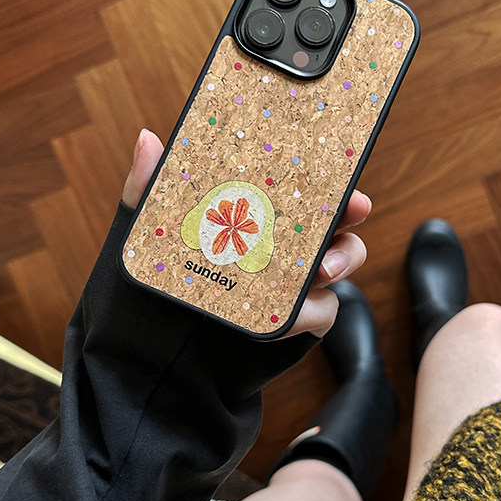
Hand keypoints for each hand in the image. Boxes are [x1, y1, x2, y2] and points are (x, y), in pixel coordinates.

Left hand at [123, 129, 371, 338]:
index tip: (342, 172)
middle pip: (333, 223)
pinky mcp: (294, 324)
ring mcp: (290, 287)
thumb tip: (147, 140)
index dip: (329, 178)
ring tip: (321, 268)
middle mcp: (281, 249)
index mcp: (256, 219)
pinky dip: (311, 312)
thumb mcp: (151, 237)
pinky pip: (320, 313)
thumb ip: (150, 190)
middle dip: (351, 214)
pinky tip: (290, 315)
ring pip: (337, 266)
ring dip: (341, 261)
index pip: (299, 189)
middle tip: (353, 209)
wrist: (156, 360)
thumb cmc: (156, 292)